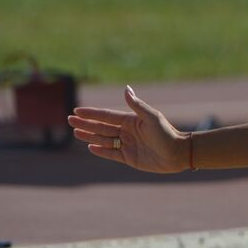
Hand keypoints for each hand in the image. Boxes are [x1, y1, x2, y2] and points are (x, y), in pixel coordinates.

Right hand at [67, 86, 187, 172]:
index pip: (106, 116)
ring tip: (76, 132)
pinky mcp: (129, 158)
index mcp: (131, 120)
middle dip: (86, 123)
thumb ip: (137, 105)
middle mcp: (127, 132)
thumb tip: (126, 89)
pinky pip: (111, 154)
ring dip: (89, 136)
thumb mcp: (152, 117)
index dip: (92, 113)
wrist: (178, 153)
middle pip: (101, 127)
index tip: (77, 110)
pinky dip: (101, 150)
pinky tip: (90, 146)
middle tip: (69, 120)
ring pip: (103, 139)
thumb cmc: (167, 133)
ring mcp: (127, 145)